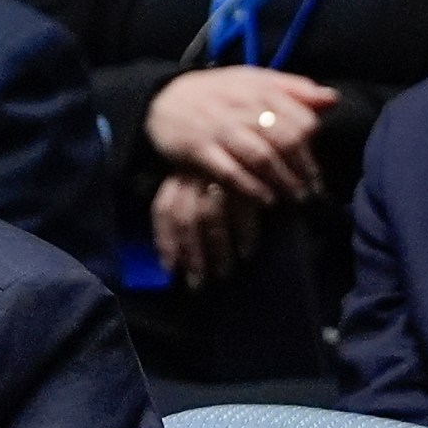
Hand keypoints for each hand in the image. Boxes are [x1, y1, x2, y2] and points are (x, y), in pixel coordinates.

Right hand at [143, 67, 337, 203]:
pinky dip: (251, 187)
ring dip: (283, 181)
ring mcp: (220, 129)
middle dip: (304, 169)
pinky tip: (266, 199)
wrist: (164, 97)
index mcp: (260, 89)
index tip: (317, 168)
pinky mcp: (199, 149)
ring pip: (261, 157)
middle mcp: (242, 108)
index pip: (301, 119)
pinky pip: (230, 172)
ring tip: (295, 198)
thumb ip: (294, 90)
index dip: (313, 146)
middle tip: (312, 191)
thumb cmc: (219, 94)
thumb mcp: (255, 82)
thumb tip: (332, 100)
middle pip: (286, 139)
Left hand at [151, 172, 265, 287]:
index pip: (163, 209)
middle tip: (197, 283)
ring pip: (211, 218)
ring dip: (217, 250)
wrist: (264, 144)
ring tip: (223, 273)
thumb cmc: (229, 172)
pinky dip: (245, 235)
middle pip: (186, 219)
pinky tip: (246, 252)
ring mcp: (221, 175)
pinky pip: (243, 211)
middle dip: (191, 255)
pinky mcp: (249, 177)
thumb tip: (173, 258)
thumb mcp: (202, 185)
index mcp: (179, 175)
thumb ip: (188, 212)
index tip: (170, 268)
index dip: (165, 241)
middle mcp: (196, 174)